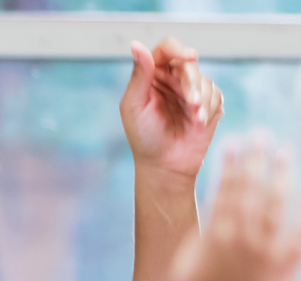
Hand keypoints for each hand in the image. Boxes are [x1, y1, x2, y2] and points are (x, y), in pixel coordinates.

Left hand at [121, 38, 224, 180]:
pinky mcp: (208, 102)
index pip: (166, 49)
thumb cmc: (144, 137)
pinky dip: (209, 108)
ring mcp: (191, 90)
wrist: (165, 165)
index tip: (190, 57)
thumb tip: (136, 45)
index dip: (178, 48)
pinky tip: (199, 124)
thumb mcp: (135, 106)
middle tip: (191, 104)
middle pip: (188, 64)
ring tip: (195, 119)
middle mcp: (171, 79)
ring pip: (205, 80)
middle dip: (192, 83)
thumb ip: (139, 75)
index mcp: (151, 76)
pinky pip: (215, 95)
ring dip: (202, 99)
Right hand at [173, 138, 300, 280]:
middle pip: (252, 190)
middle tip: (260, 136)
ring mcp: (269, 251)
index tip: (234, 143)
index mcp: (214, 242)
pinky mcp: (288, 263)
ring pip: (278, 203)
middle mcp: (244, 241)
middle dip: (256, 160)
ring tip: (281, 153)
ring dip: (280, 174)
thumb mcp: (183, 274)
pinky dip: (298, 205)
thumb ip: (197, 241)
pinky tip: (298, 188)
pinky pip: (297, 227)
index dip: (231, 165)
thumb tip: (211, 214)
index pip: (225, 192)